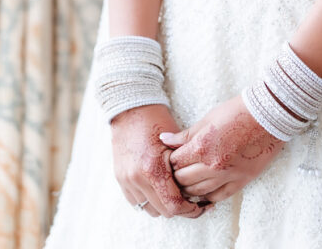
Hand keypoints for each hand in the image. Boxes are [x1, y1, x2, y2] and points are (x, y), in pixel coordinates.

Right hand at [110, 103, 207, 218]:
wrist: (131, 109)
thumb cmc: (157, 120)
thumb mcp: (175, 141)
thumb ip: (184, 166)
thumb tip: (198, 186)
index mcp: (153, 169)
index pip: (174, 204)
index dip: (190, 210)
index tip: (201, 206)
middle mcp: (137, 178)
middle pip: (163, 211)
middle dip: (180, 208)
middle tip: (193, 201)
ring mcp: (127, 180)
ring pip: (149, 209)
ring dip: (163, 205)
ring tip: (176, 194)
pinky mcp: (121, 179)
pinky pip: (137, 201)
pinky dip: (149, 199)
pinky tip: (160, 189)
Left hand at [160, 95, 283, 204]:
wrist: (269, 115)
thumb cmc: (238, 112)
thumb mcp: (208, 118)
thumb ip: (186, 134)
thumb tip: (164, 139)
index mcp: (202, 146)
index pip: (175, 162)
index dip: (169, 160)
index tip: (170, 158)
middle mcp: (213, 165)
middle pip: (183, 180)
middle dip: (175, 176)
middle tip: (175, 171)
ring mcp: (227, 175)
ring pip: (197, 192)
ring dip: (188, 189)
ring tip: (186, 182)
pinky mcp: (241, 181)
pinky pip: (217, 197)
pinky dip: (206, 197)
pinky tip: (202, 193)